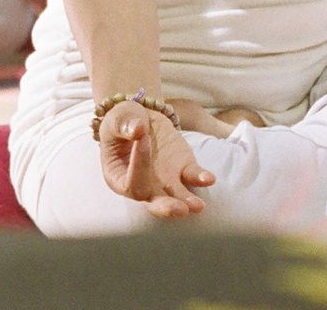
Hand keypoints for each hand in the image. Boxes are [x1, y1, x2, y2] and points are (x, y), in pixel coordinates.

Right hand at [98, 102, 210, 218]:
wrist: (141, 118)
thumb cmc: (122, 121)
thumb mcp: (117, 118)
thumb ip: (122, 124)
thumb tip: (136, 130)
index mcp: (118, 176)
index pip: (130, 183)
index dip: (138, 165)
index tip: (142, 138)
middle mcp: (143, 184)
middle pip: (153, 203)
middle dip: (166, 207)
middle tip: (179, 209)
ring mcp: (165, 180)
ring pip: (176, 198)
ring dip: (187, 201)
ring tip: (197, 206)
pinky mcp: (183, 170)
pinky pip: (193, 177)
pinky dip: (201, 178)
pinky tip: (208, 178)